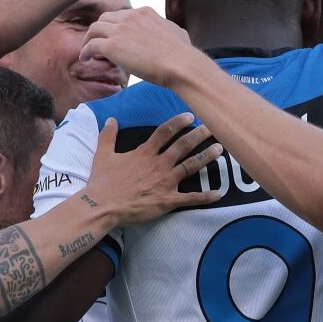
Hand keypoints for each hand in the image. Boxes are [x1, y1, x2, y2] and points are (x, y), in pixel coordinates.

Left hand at [80, 7, 208, 88]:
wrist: (181, 65)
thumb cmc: (183, 54)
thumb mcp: (177, 32)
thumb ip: (168, 29)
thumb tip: (171, 32)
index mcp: (145, 12)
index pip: (122, 15)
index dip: (115, 27)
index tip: (112, 37)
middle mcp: (130, 16)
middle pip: (105, 18)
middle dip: (99, 30)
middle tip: (96, 43)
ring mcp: (120, 30)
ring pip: (94, 29)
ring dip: (88, 39)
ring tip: (87, 52)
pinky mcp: (112, 46)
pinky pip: (91, 45)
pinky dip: (85, 51)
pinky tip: (86, 59)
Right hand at [87, 112, 221, 225]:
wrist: (102, 205)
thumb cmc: (102, 181)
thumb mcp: (103, 155)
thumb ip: (108, 136)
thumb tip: (110, 120)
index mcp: (145, 152)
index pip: (165, 132)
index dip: (179, 122)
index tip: (190, 116)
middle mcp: (159, 164)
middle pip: (184, 145)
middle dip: (199, 135)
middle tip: (213, 127)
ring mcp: (165, 182)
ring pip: (191, 166)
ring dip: (206, 157)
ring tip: (220, 149)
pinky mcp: (168, 200)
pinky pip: (190, 198)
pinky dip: (206, 197)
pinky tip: (219, 194)